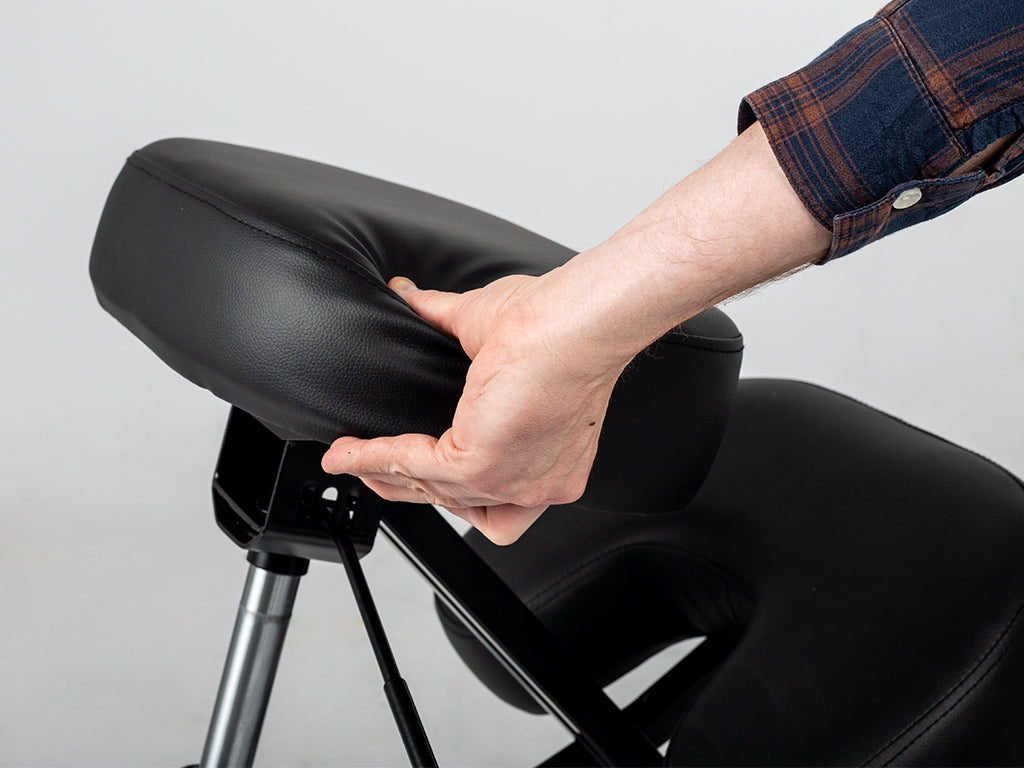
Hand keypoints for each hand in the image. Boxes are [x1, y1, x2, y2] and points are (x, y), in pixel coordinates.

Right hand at [321, 273, 628, 544]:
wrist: (578, 321)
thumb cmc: (560, 322)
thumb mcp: (488, 329)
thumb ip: (444, 318)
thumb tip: (410, 298)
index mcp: (548, 458)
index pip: (490, 492)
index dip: (445, 482)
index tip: (409, 467)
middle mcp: (535, 482)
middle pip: (454, 501)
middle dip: (403, 484)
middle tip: (367, 466)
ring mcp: (511, 481)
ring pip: (429, 489)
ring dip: (380, 473)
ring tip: (346, 456)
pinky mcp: (483, 466)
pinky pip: (414, 468)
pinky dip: (375, 458)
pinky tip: (352, 450)